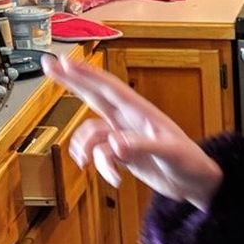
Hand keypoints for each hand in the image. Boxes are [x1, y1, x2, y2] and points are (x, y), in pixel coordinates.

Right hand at [41, 54, 222, 208]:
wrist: (195, 183)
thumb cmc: (189, 162)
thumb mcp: (169, 153)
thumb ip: (141, 147)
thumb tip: (114, 144)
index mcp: (141, 112)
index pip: (109, 87)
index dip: (85, 74)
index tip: (64, 60)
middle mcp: (129, 120)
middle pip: (94, 95)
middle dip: (71, 81)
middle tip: (48, 65)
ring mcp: (124, 136)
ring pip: (91, 133)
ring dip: (85, 150)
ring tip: (88, 165)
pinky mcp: (123, 154)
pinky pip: (100, 155)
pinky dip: (102, 168)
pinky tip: (115, 180)